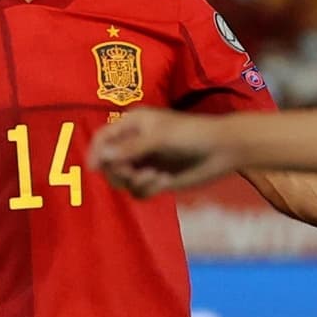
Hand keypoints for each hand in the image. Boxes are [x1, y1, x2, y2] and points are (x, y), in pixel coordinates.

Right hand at [88, 109, 236, 195]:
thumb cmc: (191, 134)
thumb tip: (102, 155)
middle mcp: (134, 144)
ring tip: (156, 177)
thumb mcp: (159, 138)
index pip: (103, 138)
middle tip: (135, 173)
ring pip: (122, 179)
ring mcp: (144, 163)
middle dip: (119, 171)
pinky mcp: (155, 179)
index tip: (95, 168)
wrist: (221, 150)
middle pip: (109, 163)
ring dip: (136, 181)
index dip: (96, 152)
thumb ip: (129, 148)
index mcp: (132, 125)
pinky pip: (138, 191)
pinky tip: (164, 181)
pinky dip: (147, 189)